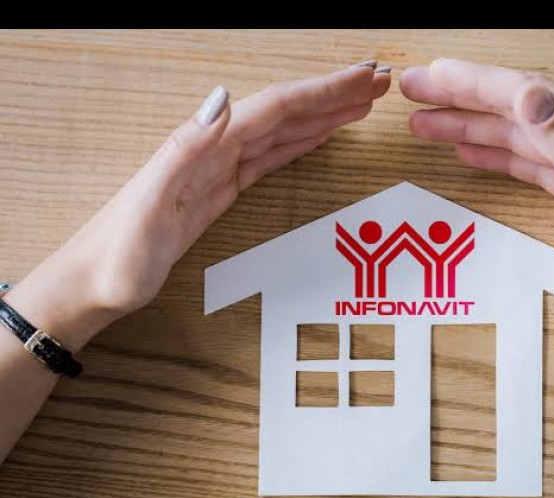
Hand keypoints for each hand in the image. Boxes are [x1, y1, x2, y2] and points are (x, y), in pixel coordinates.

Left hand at [6, 62, 390, 348]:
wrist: (93, 283)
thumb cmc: (117, 255)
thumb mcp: (148, 202)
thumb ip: (184, 148)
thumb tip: (223, 97)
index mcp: (204, 147)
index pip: (276, 108)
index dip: (323, 90)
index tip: (364, 77)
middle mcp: (214, 149)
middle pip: (285, 111)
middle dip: (333, 94)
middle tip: (379, 82)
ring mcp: (218, 169)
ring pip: (282, 131)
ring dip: (322, 114)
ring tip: (360, 104)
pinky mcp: (219, 191)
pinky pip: (269, 157)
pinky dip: (299, 143)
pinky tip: (316, 137)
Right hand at [400, 58, 553, 309]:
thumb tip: (528, 94)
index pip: (522, 91)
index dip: (470, 81)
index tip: (428, 75)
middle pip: (512, 106)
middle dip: (459, 97)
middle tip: (412, 92)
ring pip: (517, 134)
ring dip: (470, 126)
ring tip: (426, 124)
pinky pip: (532, 163)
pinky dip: (499, 156)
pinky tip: (474, 152)